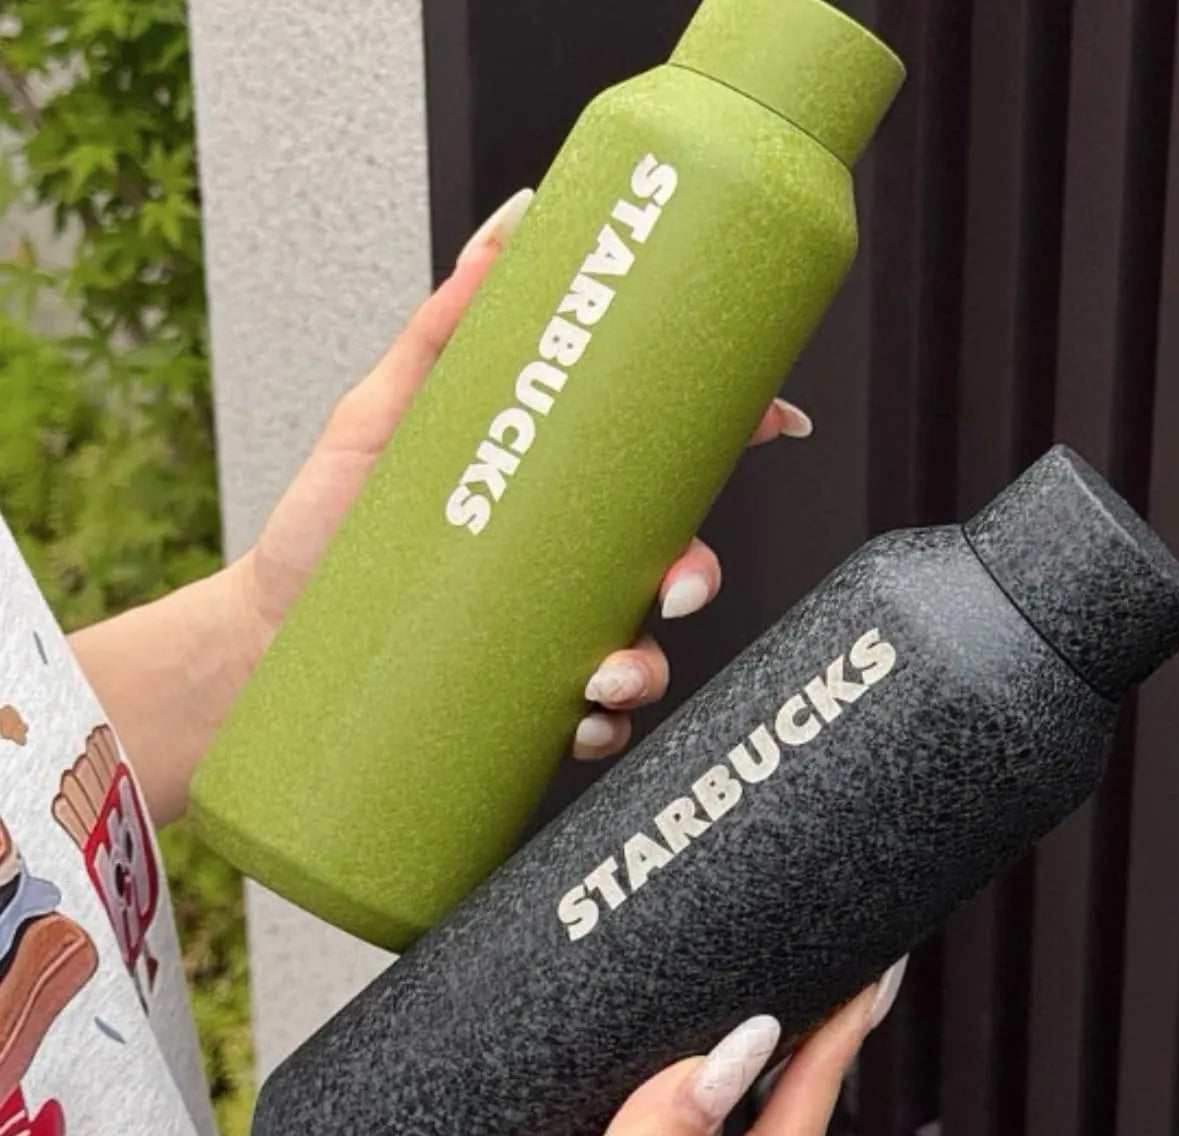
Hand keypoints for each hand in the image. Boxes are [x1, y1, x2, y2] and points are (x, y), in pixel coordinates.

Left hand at [71, 189, 812, 825]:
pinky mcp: (525, 703)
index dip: (736, 433)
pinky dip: (602, 727)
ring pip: (645, 650)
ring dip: (648, 666)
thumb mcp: (384, 414)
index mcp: (555, 490)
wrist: (268, 639)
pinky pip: (596, 722)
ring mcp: (551, 635)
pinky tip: (578, 722)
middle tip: (673, 585)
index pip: (662, 458)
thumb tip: (507, 227)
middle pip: (674, 559)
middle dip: (697, 571)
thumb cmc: (328, 527)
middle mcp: (567, 564)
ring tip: (600, 676)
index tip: (774, 419)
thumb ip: (446, 325)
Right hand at [442, 986, 884, 1135]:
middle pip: (758, 1130)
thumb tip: (731, 1059)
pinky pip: (650, 1133)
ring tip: (766, 981)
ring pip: (704, 1129)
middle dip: (808, 1049)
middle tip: (839, 966)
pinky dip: (671, 1077)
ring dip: (742, 1058)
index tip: (864, 987)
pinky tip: (663, 1041)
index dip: (832, 1062)